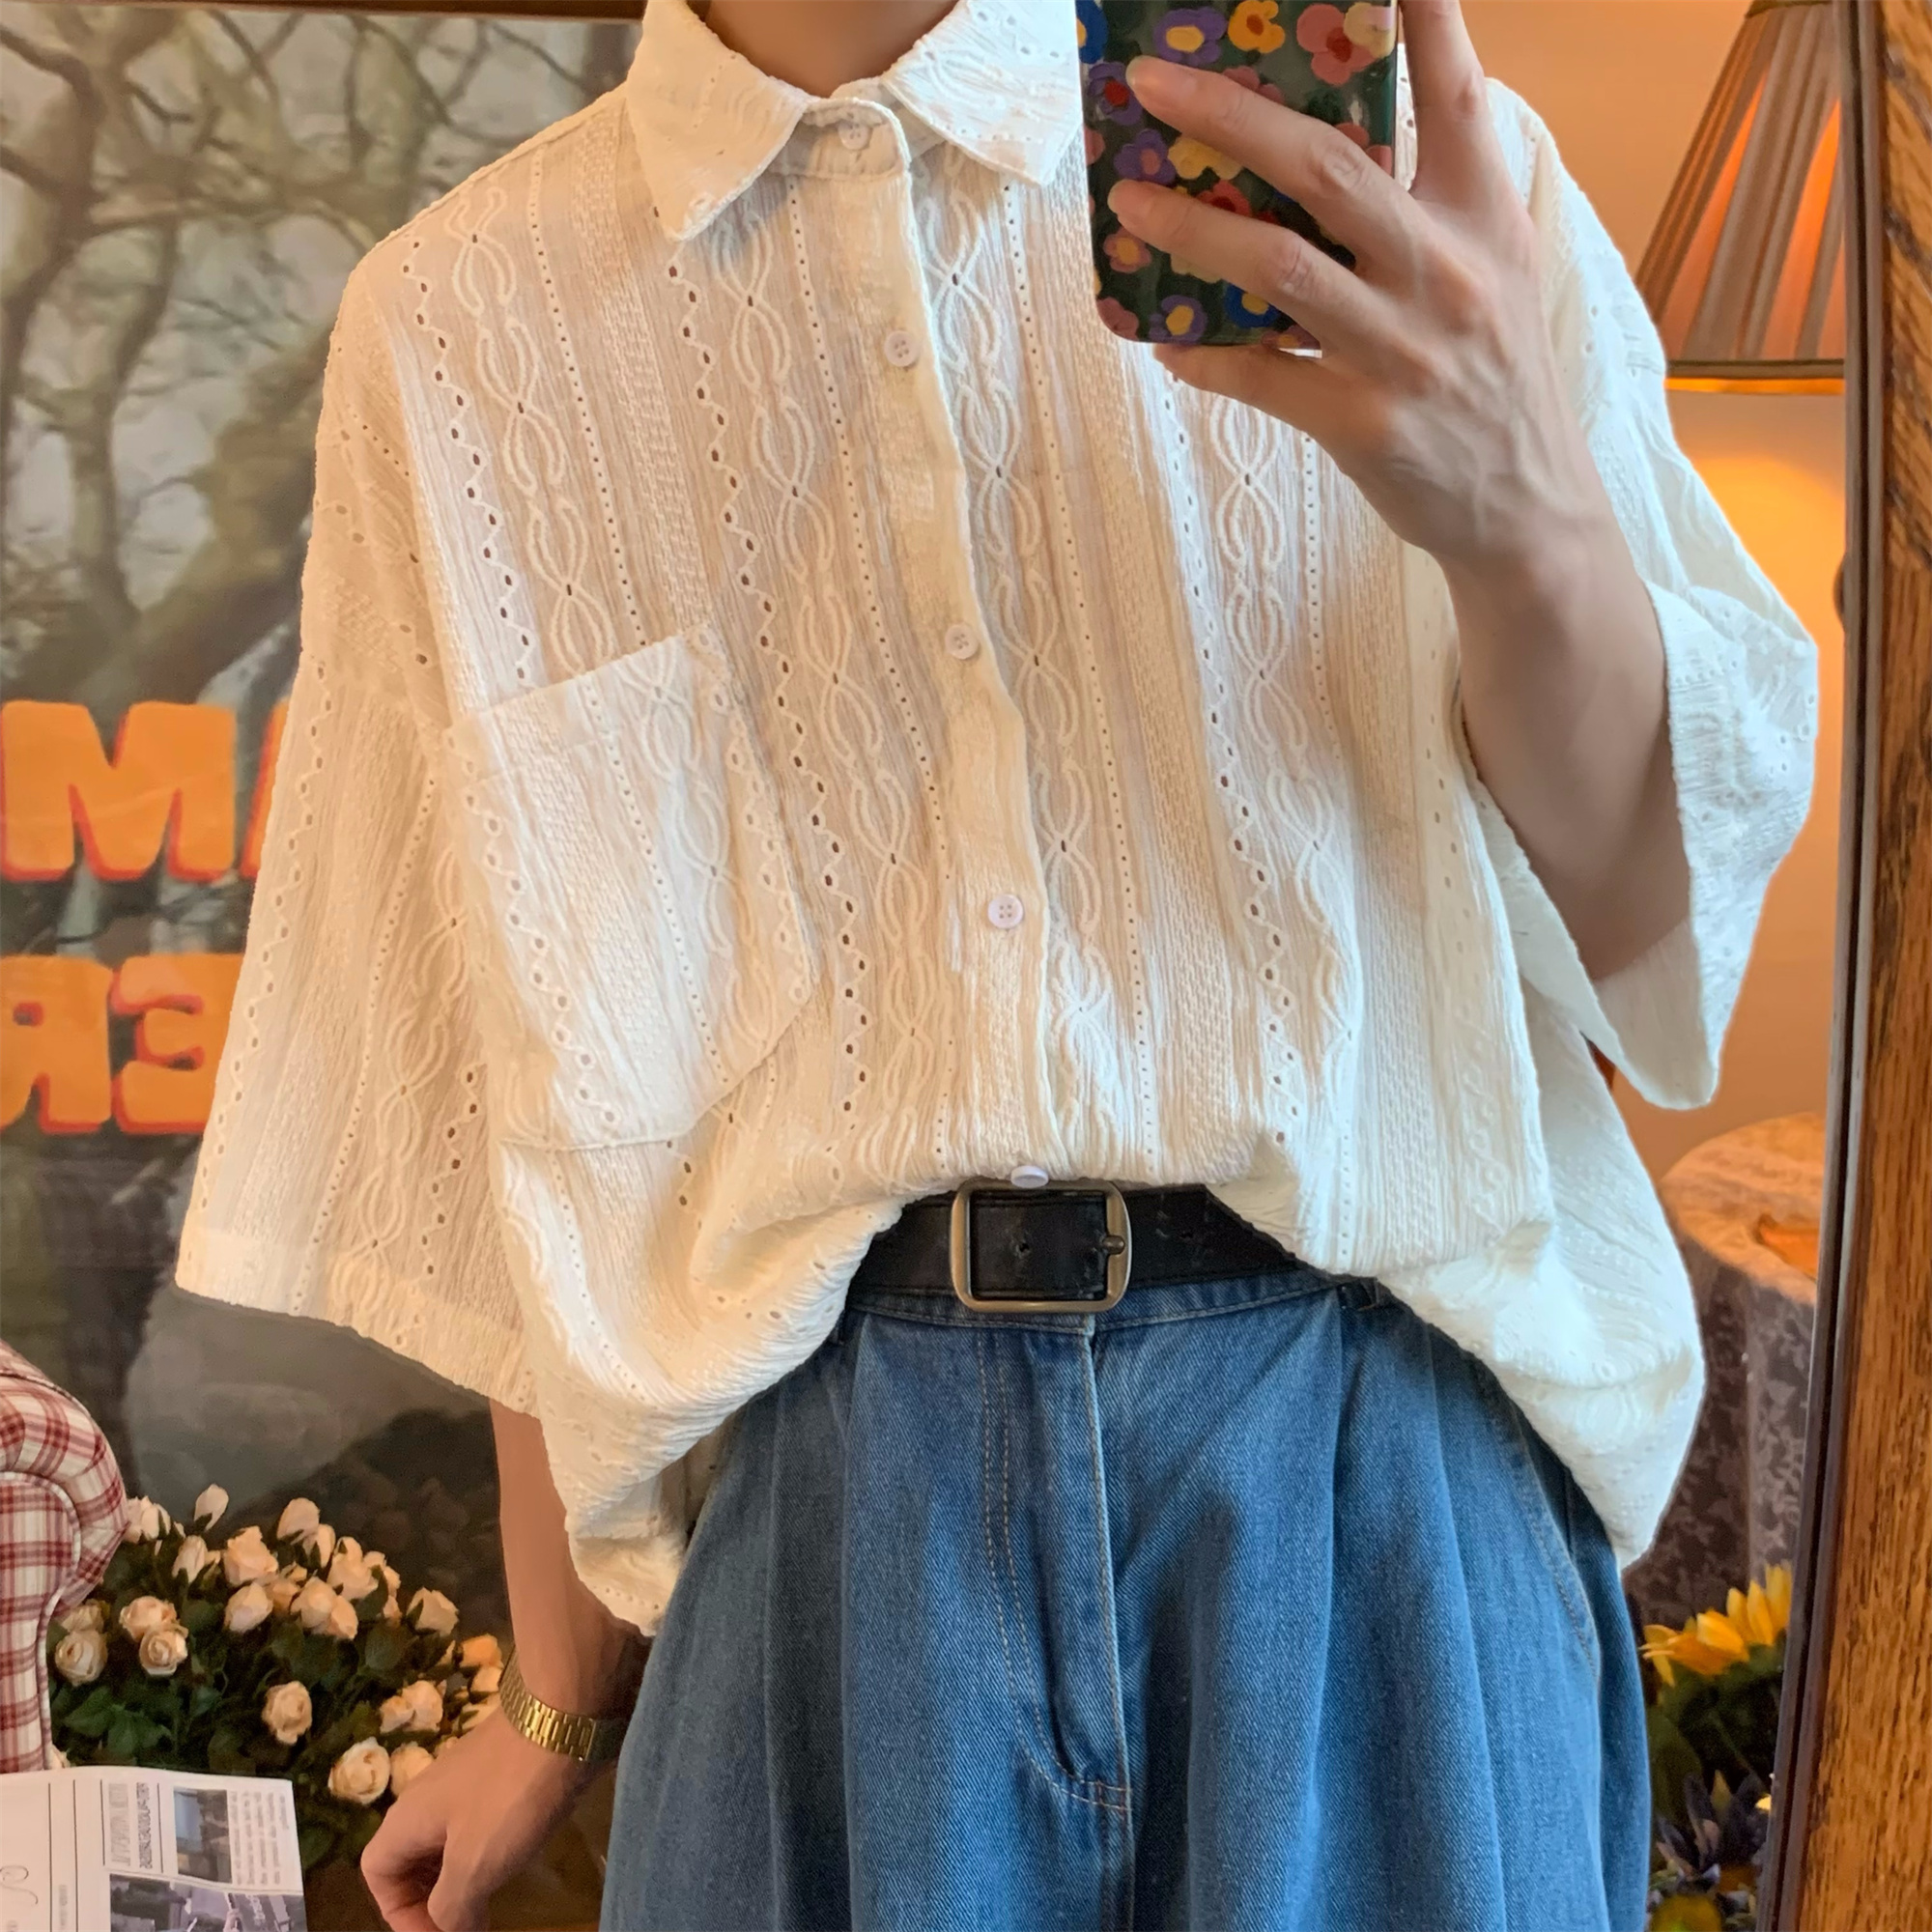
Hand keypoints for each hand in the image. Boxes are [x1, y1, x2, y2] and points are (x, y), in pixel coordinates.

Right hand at [361, 1712, 600, 1931]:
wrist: (565, 1713)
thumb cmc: (511, 1793)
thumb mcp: (473, 1864)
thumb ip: (451, 1908)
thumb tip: (449, 1929)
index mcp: (408, 1819)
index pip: (376, 1873)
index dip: (398, 1913)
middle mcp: (429, 1798)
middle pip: (410, 1859)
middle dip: (428, 1899)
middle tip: (463, 1925)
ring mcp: (468, 1782)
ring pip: (447, 1841)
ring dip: (459, 1878)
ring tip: (487, 1904)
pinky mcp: (503, 1774)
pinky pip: (480, 1823)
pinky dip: (487, 1852)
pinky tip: (514, 1861)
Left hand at [1106, 0, 1615, 584]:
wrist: (1527, 506)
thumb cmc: (1491, 370)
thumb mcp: (1490, 264)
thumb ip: (1427, 197)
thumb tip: (1320, 139)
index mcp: (1481, 214)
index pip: (1453, 91)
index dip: (1420, 12)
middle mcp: (1445, 269)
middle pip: (1327, 167)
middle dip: (1230, 116)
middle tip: (1152, 84)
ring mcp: (1403, 349)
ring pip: (1279, 270)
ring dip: (1192, 231)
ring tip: (1130, 207)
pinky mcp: (1363, 424)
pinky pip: (1260, 377)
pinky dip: (1201, 354)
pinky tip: (1158, 337)